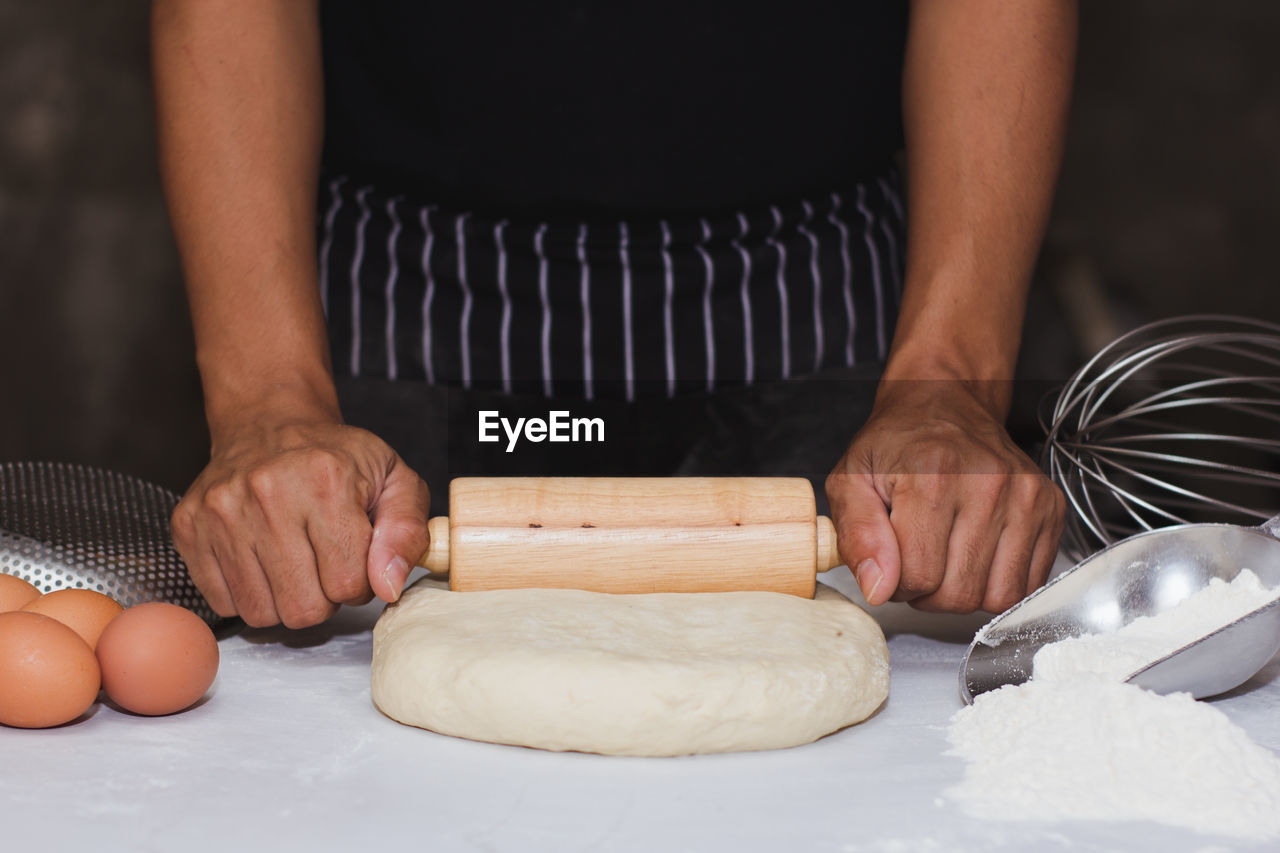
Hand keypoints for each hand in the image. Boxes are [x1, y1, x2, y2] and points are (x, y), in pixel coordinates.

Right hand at [171, 414, 429, 627]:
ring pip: (261, 613)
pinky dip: (248, 593)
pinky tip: (261, 559)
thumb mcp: (395, 482)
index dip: (359, 583)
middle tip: (324, 564)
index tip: (354, 559)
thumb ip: (407, 534)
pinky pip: (223, 602)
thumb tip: (387, 586)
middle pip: (303, 608)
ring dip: (285, 599)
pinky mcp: (189, 526)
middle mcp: (268, 493)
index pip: (348, 584)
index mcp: (326, 480)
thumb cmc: (338, 458)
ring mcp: (221, 511)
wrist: (271, 422)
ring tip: (294, 561)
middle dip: (323, 597)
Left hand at [825, 381, 1064, 613]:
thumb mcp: (850, 481)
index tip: (892, 559)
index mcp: (933, 476)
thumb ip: (856, 536)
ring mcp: (1026, 496)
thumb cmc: (895, 445)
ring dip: (966, 592)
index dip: (896, 582)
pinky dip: (999, 583)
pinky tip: (977, 554)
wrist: (945, 404)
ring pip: (998, 598)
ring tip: (946, 557)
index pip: (918, 576)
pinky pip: (1028, 584)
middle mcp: (988, 484)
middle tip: (918, 557)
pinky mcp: (1051, 508)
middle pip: (959, 593)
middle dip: (929, 592)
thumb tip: (879, 589)